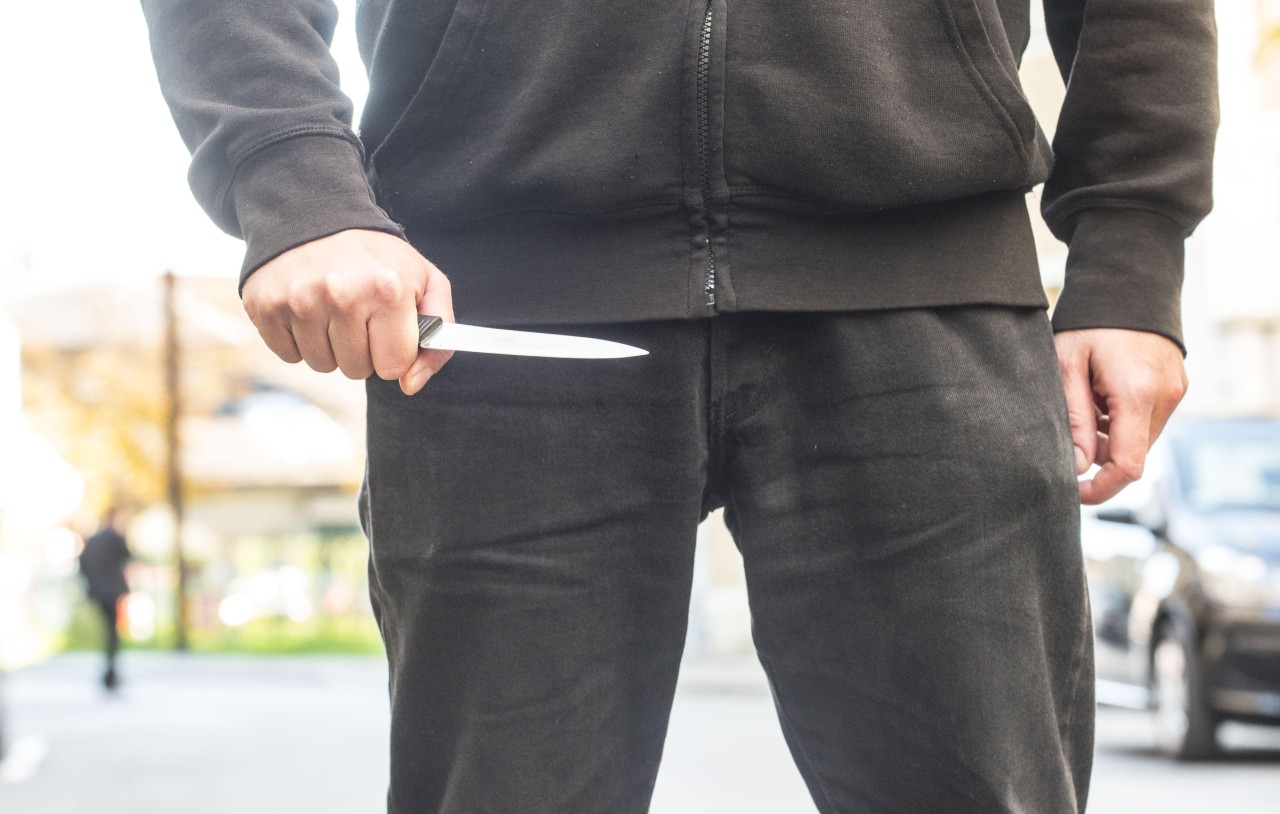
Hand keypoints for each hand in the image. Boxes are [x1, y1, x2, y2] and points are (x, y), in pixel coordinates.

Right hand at [242, 229, 453, 394]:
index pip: (394, 367)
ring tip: (332, 307)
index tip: (387, 326)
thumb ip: (438, 339)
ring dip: (330, 345)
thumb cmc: (377, 257)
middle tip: (358, 312)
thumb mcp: (426, 283)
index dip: (392, 351)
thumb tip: (411, 384)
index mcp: (388, 291)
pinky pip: (290, 356)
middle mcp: (342, 296)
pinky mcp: (267, 306)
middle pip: (357, 370)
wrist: (315, 214)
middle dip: (362, 349)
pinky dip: (299, 339)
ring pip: (323, 365)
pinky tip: (307, 307)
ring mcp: (300, 302)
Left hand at [1055, 328, 1186, 504]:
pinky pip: (1147, 421)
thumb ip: (1074, 418)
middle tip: (1068, 431)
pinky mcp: (1176, 387)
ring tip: (1085, 400)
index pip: (1128, 466)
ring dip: (1110, 436)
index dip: (1101, 488)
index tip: (1074, 492)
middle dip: (1099, 456)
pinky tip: (1102, 393)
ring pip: (1139, 439)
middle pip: (1133, 455)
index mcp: (1137, 394)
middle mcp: (1165, 397)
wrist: (1129, 283)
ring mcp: (1175, 392)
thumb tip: (1079, 466)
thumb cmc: (1090, 322)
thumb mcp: (1067, 365)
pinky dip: (1122, 420)